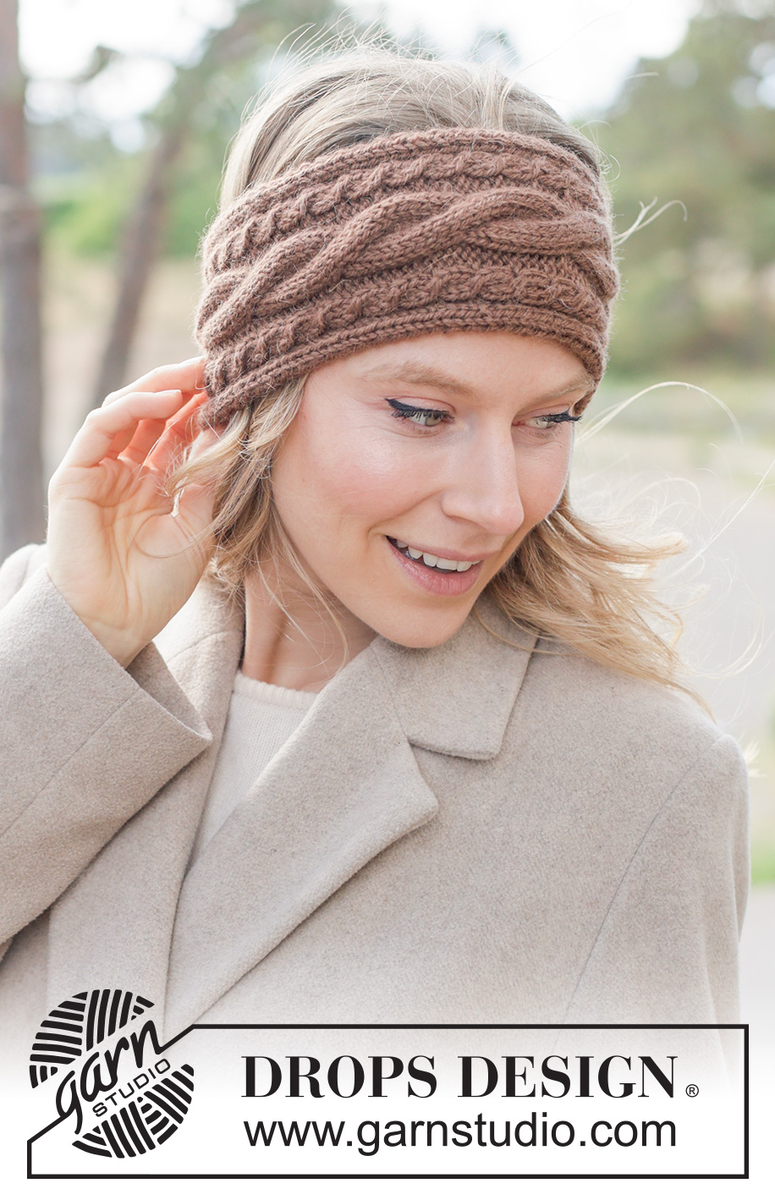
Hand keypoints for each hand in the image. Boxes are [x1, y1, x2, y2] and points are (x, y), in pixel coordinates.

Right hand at [47, 359, 217, 665]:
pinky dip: (132, 409)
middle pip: (155, 415)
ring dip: (161, 389)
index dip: (205, 409)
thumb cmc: (158, 586)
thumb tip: (231, 430)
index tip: (238, 387)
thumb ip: (209, 480)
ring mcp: (99, 472)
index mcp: (156, 486)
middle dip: (185, 388)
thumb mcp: (198, 527)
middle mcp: (127, 473)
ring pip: (127, 412)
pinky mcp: (75, 476)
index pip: (179, 433)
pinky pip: (101, 428)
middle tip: (218, 366)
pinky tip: (166, 402)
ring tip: (196, 375)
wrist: (116, 623)